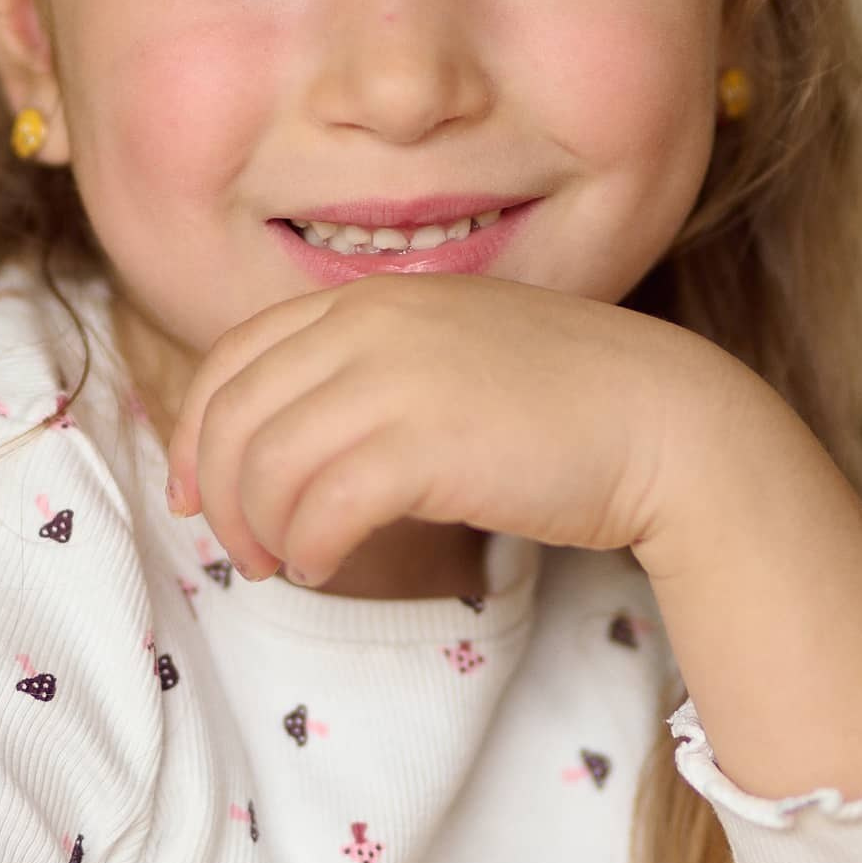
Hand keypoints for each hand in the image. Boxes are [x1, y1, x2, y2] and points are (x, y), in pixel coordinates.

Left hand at [160, 277, 736, 586]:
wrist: (665, 420)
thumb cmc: (563, 405)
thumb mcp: (448, 356)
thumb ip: (370, 373)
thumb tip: (288, 443)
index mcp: (369, 297)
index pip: (235, 357)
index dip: (196, 432)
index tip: (197, 492)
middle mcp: (370, 323)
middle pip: (234, 414)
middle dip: (220, 495)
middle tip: (246, 551)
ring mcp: (396, 378)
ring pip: (266, 464)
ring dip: (260, 529)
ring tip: (288, 564)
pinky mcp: (425, 444)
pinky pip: (320, 506)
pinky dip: (307, 546)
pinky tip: (326, 565)